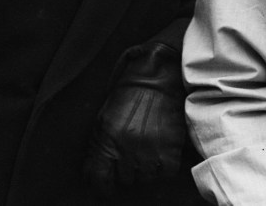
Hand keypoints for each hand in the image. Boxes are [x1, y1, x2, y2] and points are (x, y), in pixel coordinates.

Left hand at [84, 42, 186, 196]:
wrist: (157, 78)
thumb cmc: (128, 97)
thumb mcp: (103, 119)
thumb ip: (98, 147)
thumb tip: (94, 173)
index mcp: (107, 141)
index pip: (99, 180)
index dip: (102, 187)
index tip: (107, 187)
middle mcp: (128, 149)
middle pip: (125, 181)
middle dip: (126, 174)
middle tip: (131, 162)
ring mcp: (150, 151)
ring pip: (145, 180)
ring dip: (145, 172)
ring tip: (147, 157)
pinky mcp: (171, 149)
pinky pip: (166, 174)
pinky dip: (164, 170)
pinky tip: (161, 158)